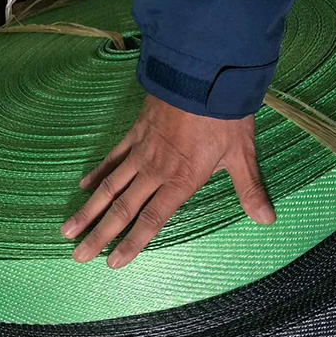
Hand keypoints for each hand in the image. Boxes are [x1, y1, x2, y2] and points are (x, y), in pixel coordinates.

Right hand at [61, 94, 275, 268]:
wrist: (204, 74)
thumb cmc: (224, 116)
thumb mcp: (242, 154)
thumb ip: (250, 189)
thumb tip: (267, 219)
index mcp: (180, 181)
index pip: (151, 220)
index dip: (132, 243)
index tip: (111, 263)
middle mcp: (155, 172)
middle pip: (122, 209)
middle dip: (99, 234)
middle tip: (77, 255)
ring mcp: (141, 152)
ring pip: (109, 186)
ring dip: (88, 209)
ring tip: (68, 229)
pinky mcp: (135, 133)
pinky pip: (112, 157)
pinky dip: (97, 173)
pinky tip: (83, 185)